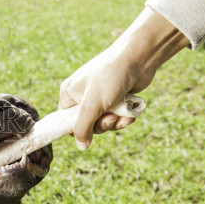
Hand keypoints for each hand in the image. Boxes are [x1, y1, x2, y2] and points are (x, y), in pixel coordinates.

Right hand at [58, 7, 188, 149]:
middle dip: (101, 125)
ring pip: (103, 122)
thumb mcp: (92, 105)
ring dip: (115, 122)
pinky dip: (123, 117)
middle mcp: (82, 96)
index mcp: (69, 94)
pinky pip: (115, 116)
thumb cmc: (110, 76)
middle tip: (111, 118)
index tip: (89, 133)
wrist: (138, 57)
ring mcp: (99, 97)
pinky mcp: (114, 98)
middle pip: (87, 125)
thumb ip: (82, 127)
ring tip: (123, 115)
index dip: (78, 130)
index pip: (66, 122)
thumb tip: (81, 146)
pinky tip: (130, 114)